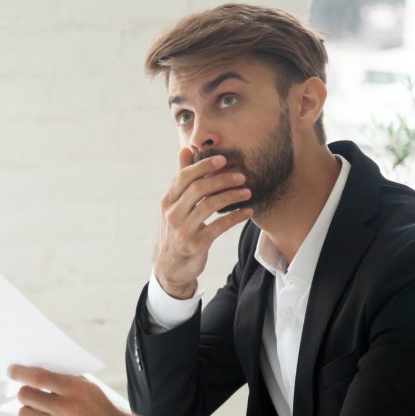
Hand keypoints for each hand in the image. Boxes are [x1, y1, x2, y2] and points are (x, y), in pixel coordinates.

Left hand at [8, 365, 141, 415]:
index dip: (21, 373)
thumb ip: (65, 379)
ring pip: (24, 414)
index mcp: (75, 390)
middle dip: (26, 393)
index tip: (12, 371)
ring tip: (41, 413)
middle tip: (31, 395)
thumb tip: (37, 371)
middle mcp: (67, 409)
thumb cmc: (101, 411)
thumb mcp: (88, 388)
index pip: (39, 378)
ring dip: (29, 412)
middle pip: (26, 395)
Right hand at [153, 148, 251, 297]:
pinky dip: (235, 217)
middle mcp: (172, 214)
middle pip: (198, 189)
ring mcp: (183, 230)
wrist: (171, 265)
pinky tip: (247, 212)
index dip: (204, 166)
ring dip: (231, 196)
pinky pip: (219, 226)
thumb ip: (182, 179)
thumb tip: (185, 149)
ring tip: (247, 192)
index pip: (184, 177)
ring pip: (209, 206)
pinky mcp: (196, 244)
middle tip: (241, 176)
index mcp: (167, 201)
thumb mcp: (174, 205)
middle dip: (222, 179)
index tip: (223, 159)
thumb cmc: (177, 230)